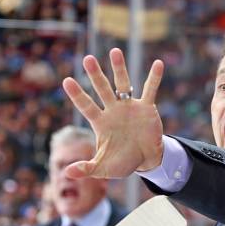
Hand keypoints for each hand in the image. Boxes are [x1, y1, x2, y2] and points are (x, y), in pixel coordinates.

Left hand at [62, 48, 164, 178]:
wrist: (146, 160)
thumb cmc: (122, 162)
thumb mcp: (103, 168)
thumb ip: (86, 168)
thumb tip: (67, 174)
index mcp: (100, 122)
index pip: (86, 106)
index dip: (77, 95)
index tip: (66, 81)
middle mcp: (113, 110)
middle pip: (102, 89)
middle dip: (95, 75)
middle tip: (87, 59)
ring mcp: (129, 107)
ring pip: (123, 84)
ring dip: (119, 68)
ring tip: (114, 51)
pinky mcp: (147, 107)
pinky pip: (150, 90)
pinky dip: (154, 78)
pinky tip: (158, 63)